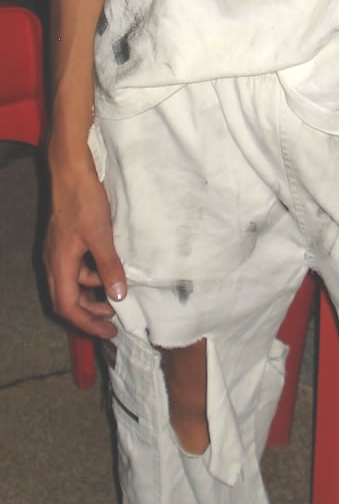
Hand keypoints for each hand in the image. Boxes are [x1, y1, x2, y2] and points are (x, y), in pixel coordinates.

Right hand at [45, 152, 126, 337]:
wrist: (71, 172)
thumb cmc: (83, 201)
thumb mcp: (101, 236)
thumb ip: (109, 267)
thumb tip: (118, 296)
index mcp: (60, 264)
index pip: (67, 306)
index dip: (87, 323)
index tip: (107, 331)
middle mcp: (54, 261)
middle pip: (66, 300)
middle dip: (88, 314)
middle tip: (112, 321)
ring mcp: (58, 251)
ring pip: (71, 283)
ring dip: (91, 292)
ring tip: (115, 293)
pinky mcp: (65, 241)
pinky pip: (75, 268)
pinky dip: (91, 275)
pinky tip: (108, 268)